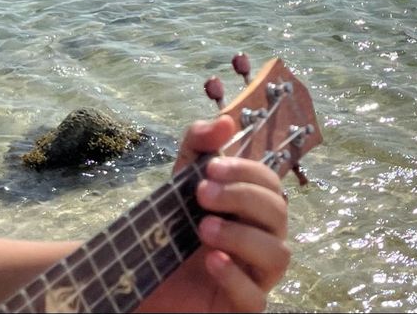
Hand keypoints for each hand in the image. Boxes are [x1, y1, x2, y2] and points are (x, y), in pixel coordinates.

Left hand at [137, 115, 290, 312]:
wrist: (137, 279)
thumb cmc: (170, 228)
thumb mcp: (179, 180)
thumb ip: (199, 146)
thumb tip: (225, 121)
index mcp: (253, 208)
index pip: (270, 183)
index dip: (247, 171)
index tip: (211, 166)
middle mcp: (263, 239)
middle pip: (278, 213)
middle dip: (243, 197)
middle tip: (202, 193)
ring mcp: (256, 277)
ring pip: (277, 256)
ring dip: (242, 236)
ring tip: (204, 228)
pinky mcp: (241, 307)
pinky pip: (255, 299)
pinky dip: (235, 277)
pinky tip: (211, 261)